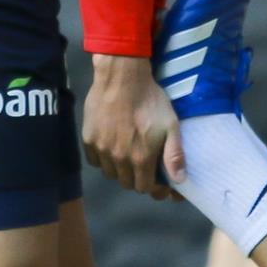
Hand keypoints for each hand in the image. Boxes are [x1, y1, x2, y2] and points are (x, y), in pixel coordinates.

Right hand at [83, 54, 183, 199]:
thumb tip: (178, 181)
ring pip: (111, 174)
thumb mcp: (171, 125)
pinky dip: (104, 159)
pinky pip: (95, 161)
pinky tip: (112, 147)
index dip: (154, 187)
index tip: (158, 181)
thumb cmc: (150, 100)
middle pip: (127, 183)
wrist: (121, 78)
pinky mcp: (88, 140)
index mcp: (141, 158)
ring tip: (128, 155)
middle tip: (144, 165)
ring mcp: (101, 150)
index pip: (145, 188)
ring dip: (121, 170)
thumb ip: (174, 155)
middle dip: (138, 178)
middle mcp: (119, 159)